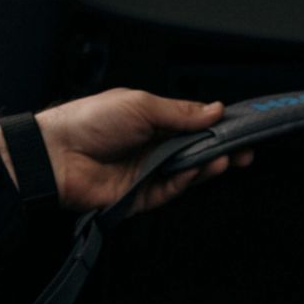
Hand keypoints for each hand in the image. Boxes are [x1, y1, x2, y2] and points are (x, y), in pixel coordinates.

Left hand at [0, 88, 252, 214]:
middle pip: (196, 151)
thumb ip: (181, 112)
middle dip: (221, 150)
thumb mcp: (141, 105)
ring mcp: (148, 172)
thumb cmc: (90, 121)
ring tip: (226, 159)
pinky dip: (187, 181)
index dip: (217, 127)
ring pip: (188, 173)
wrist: (57, 154)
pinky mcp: (141, 197)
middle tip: (245, 150)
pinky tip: (197, 170)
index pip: (194, 125)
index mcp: (153, 120)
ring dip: (208, 166)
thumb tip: (215, 109)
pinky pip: (171, 191)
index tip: (241, 127)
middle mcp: (153, 147)